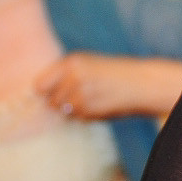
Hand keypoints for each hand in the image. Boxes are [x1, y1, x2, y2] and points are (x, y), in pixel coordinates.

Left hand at [34, 54, 181, 120]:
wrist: (142, 83)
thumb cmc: (115, 73)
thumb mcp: (88, 64)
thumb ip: (65, 75)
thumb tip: (40, 93)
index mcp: (70, 62)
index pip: (39, 85)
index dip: (45, 92)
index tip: (52, 94)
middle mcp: (72, 77)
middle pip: (50, 101)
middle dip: (61, 103)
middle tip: (81, 97)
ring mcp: (80, 94)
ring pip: (64, 111)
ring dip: (75, 109)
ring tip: (93, 99)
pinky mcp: (90, 109)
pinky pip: (79, 117)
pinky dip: (87, 115)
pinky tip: (101, 105)